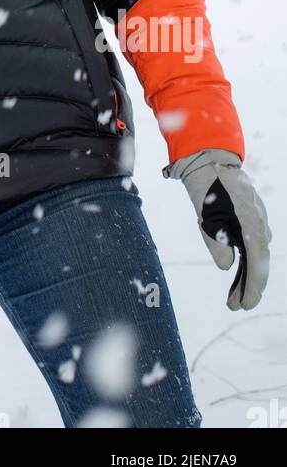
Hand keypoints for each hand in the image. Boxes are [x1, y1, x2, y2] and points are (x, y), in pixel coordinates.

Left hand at [164, 149, 271, 310]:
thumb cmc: (206, 187)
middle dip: (248, 287)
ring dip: (246, 277)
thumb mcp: (206, 217)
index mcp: (252, 223)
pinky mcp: (250, 218)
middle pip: (258, 262)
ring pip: (255, 255)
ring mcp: (258, 220)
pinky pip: (251, 244)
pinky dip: (245, 261)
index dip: (253, 287)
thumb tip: (228, 266)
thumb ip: (217, 243)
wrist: (208, 160)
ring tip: (232, 298)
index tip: (245, 305)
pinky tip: (236, 274)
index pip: (257, 262)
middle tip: (235, 306)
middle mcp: (260, 223)